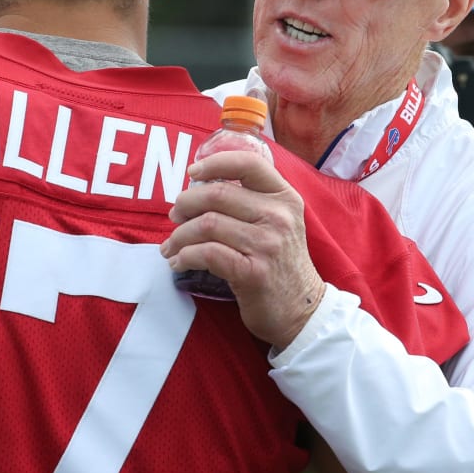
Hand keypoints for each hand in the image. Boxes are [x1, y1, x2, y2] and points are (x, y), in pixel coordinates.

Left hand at [159, 150, 324, 349]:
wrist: (302, 310)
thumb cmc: (279, 263)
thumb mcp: (278, 223)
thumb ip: (250, 200)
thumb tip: (199, 186)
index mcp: (284, 198)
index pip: (249, 163)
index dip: (215, 162)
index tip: (193, 173)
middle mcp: (279, 216)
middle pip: (217, 193)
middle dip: (185, 204)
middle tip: (175, 216)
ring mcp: (267, 245)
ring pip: (206, 224)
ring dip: (179, 235)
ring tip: (171, 246)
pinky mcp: (253, 273)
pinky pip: (206, 253)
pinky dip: (184, 256)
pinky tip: (179, 262)